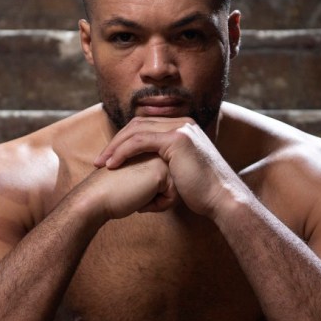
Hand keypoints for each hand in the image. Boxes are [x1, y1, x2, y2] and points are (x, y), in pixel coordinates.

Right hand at [82, 154, 177, 219]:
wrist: (95, 198)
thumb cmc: (113, 191)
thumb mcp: (138, 176)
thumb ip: (153, 173)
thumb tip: (174, 185)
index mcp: (151, 146)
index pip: (167, 177)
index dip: (152, 191)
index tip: (131, 190)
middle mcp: (156, 148)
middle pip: (173, 182)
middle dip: (157, 195)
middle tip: (132, 193)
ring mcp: (159, 157)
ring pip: (175, 189)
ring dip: (157, 200)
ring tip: (136, 196)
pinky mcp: (160, 171)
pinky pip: (172, 197)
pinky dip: (157, 205)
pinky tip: (139, 202)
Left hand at [93, 117, 241, 218]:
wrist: (222, 198)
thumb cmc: (202, 192)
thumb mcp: (181, 172)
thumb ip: (166, 165)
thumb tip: (149, 172)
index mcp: (183, 127)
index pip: (145, 126)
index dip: (124, 141)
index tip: (109, 159)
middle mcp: (182, 122)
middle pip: (138, 124)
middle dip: (115, 142)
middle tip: (99, 161)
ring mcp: (180, 128)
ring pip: (136, 131)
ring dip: (114, 147)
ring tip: (101, 164)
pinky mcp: (176, 138)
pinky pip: (140, 141)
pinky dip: (122, 152)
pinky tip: (112, 164)